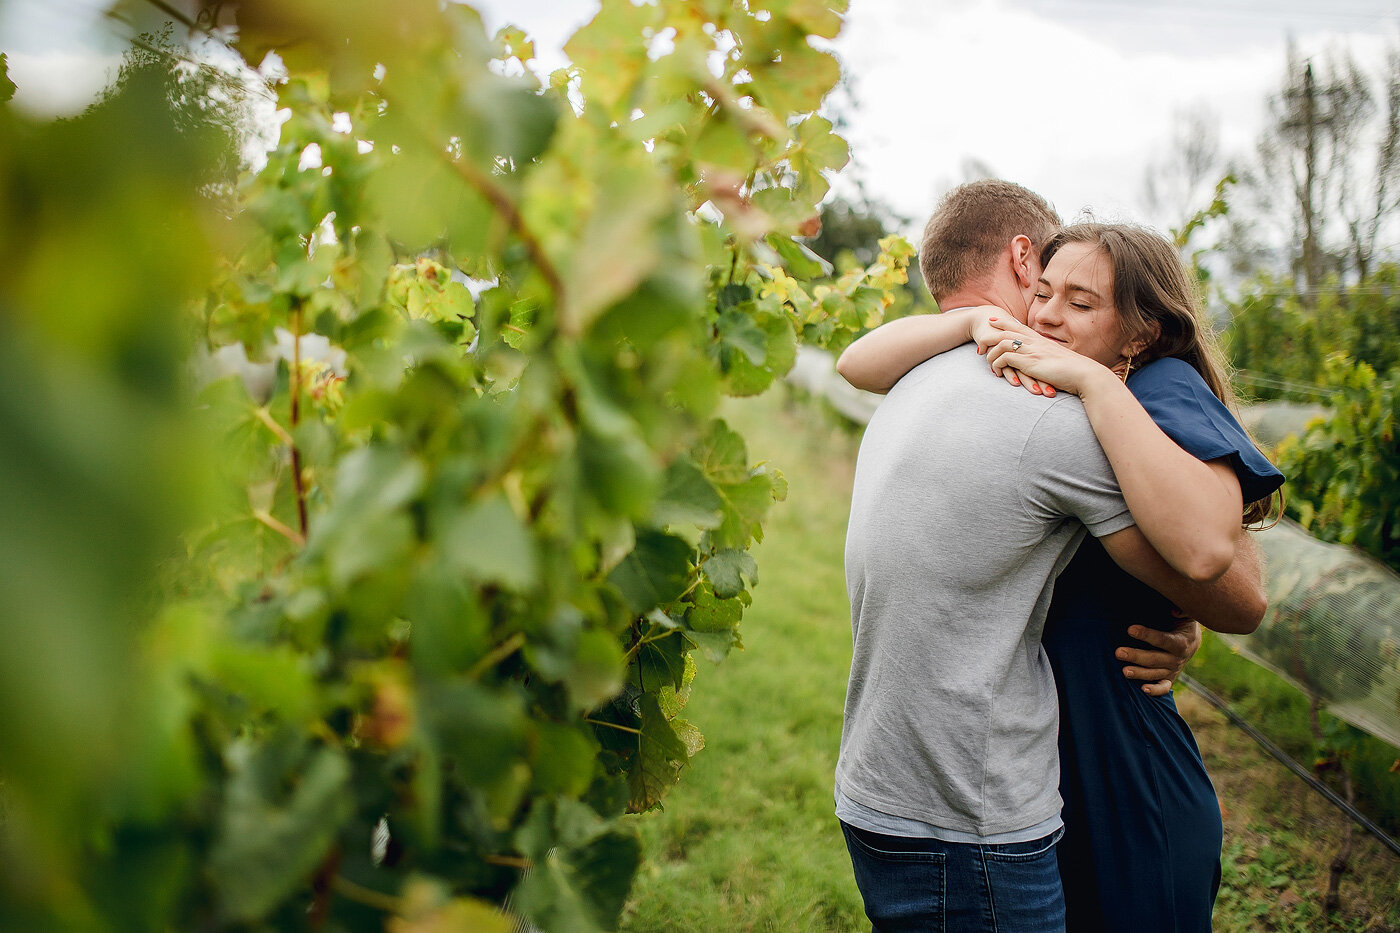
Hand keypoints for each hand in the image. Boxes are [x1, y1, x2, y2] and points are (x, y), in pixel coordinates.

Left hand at [979, 318, 1103, 395]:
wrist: (1085, 374)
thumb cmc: (1075, 371)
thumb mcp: (1058, 360)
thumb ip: (1048, 357)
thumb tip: (1044, 361)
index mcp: (1042, 340)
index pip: (1019, 327)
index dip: (1004, 322)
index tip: (993, 320)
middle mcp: (1036, 342)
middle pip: (1007, 330)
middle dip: (990, 334)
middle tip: (980, 343)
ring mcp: (1032, 351)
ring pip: (1002, 343)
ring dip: (991, 353)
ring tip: (987, 363)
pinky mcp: (1030, 362)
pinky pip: (1005, 357)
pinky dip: (997, 364)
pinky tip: (997, 372)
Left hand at [1117, 617, 1199, 696]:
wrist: (1191, 640)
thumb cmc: (1182, 622)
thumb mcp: (1185, 614)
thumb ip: (1182, 611)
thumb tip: (1175, 611)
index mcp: (1182, 642)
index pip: (1163, 640)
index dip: (1147, 635)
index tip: (1130, 629)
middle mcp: (1177, 658)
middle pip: (1155, 659)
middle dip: (1136, 656)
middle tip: (1119, 652)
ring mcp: (1173, 670)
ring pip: (1155, 674)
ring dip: (1139, 673)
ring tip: (1124, 671)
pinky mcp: (1169, 678)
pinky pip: (1163, 687)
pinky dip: (1155, 690)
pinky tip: (1143, 689)